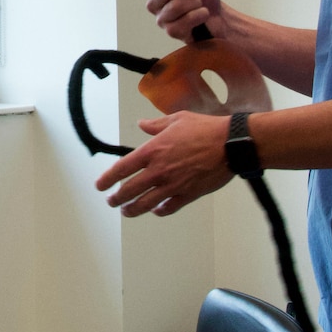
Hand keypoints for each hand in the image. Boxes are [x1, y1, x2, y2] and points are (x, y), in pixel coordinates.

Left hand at [95, 111, 234, 215]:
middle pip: (129, 191)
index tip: (100, 186)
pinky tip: (156, 211)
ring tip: (126, 211)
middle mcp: (159, 171)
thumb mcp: (177, 120)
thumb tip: (141, 124)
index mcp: (153, 151)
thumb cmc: (205, 129)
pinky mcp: (188, 195)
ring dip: (132, 209)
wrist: (230, 145)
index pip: (122, 169)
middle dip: (116, 199)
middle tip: (112, 202)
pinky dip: (160, 211)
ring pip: (145, 204)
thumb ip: (155, 125)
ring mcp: (172, 185)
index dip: (107, 179)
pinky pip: (168, 208)